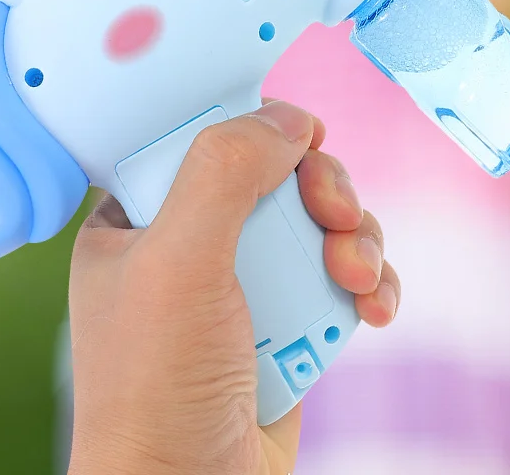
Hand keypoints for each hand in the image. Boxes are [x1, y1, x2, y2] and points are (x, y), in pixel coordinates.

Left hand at [66, 101, 400, 474]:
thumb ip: (226, 170)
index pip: (205, 139)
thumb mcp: (178, 260)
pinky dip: (369, 284)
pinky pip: (342, 279)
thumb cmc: (157, 393)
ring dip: (356, 239)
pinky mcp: (289, 331)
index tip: (302, 138)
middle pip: (278, 176)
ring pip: (320, 223)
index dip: (259, 130)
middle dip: (325, 190)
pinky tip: (373, 309)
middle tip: (337, 217)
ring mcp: (242, 292)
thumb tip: (289, 117)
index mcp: (136, 224)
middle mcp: (189, 250)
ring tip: (359, 280)